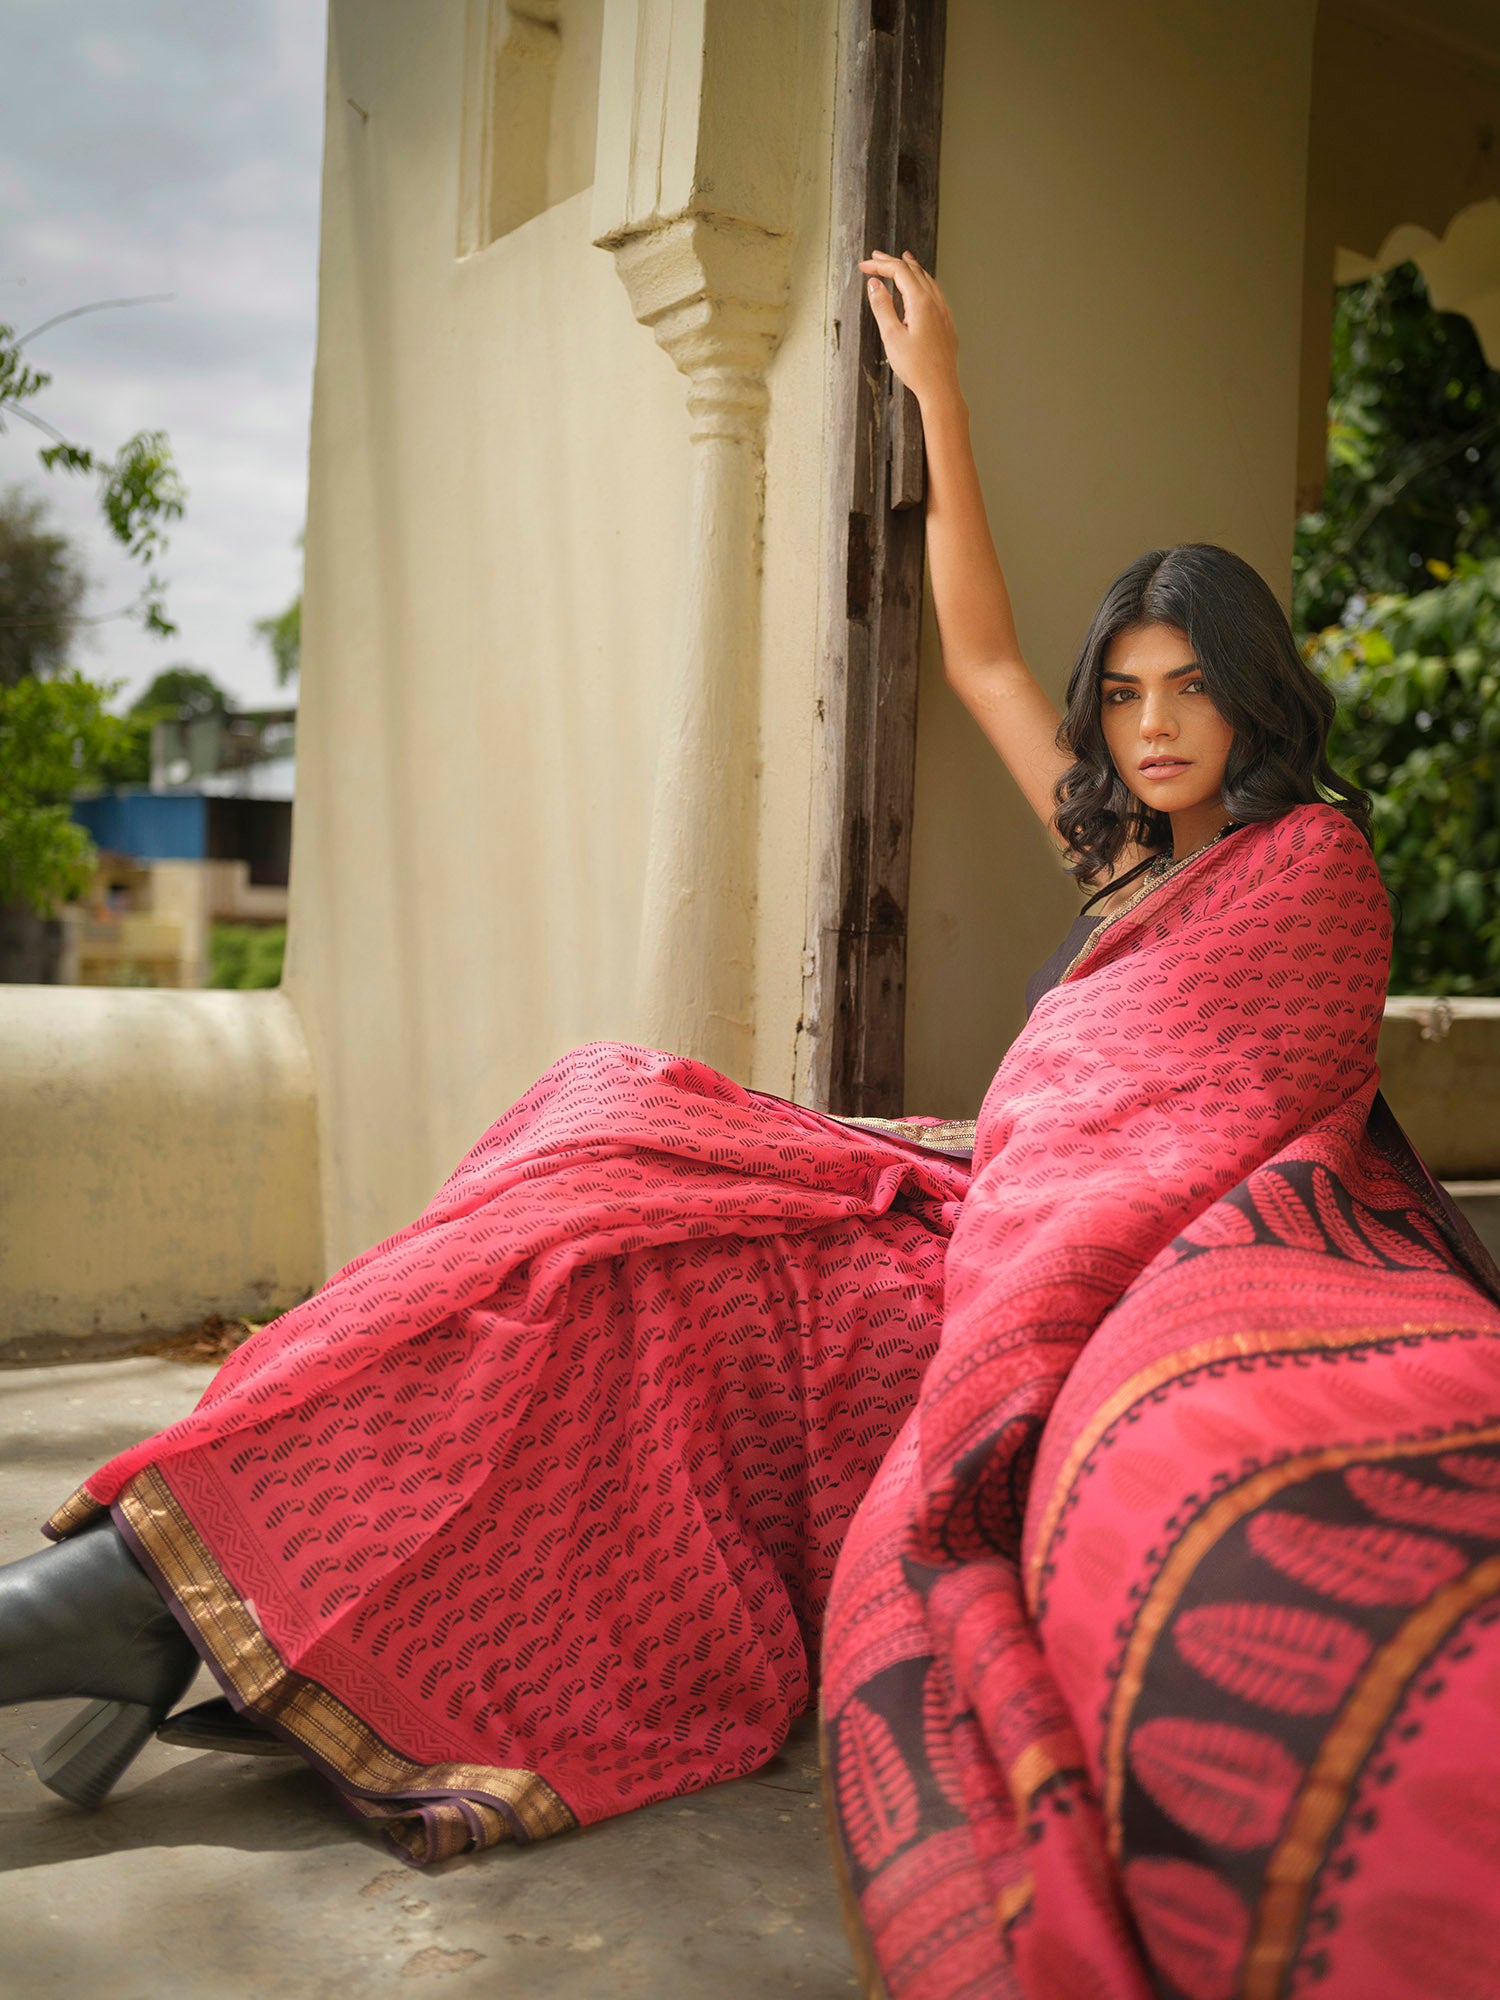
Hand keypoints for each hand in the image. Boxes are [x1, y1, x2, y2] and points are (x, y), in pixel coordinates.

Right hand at [859, 250, 959, 408]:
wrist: (941, 388)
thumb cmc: (916, 367)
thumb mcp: (891, 336)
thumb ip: (882, 307)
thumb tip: (874, 284)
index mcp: (920, 302)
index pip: (899, 271)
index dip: (879, 265)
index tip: (863, 266)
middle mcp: (935, 302)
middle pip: (913, 270)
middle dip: (893, 262)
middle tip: (875, 258)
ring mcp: (943, 311)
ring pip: (927, 279)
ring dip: (911, 268)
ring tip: (901, 260)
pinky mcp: (946, 322)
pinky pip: (935, 291)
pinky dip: (923, 281)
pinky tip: (921, 286)